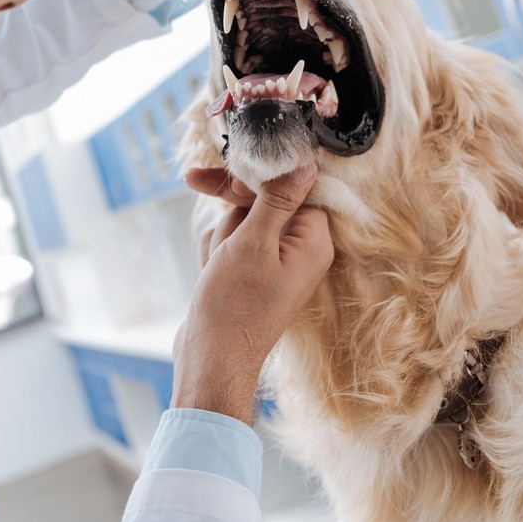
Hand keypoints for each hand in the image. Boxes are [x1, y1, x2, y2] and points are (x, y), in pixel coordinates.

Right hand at [171, 165, 332, 423]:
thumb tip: (305, 162)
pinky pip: (231, 241)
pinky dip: (216, 253)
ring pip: (240, 219)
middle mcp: (299, 249)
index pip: (294, 186)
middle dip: (234, 219)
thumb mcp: (253, 243)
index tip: (232, 184)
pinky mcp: (251, 270)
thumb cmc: (233, 305)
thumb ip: (278, 199)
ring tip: (218, 271)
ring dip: (221, 238)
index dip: (260, 183)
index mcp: (313, 241)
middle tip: (223, 248)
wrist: (209, 359)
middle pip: (264, 200)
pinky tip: (211, 275)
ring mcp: (273, 260)